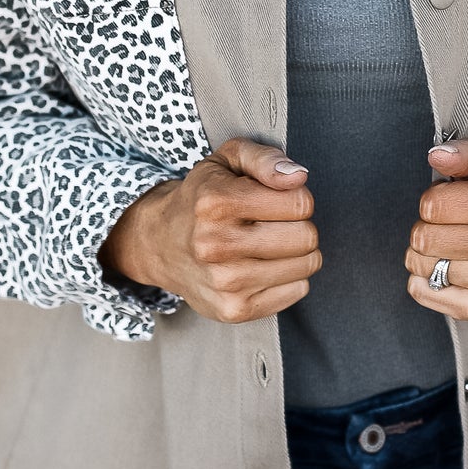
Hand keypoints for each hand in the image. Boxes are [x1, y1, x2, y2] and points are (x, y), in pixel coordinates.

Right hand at [98, 138, 320, 324]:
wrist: (161, 242)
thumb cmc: (204, 197)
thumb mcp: (228, 159)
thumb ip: (265, 158)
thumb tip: (298, 176)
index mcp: (216, 202)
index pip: (300, 202)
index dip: (296, 197)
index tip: (276, 200)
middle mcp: (216, 244)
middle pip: (306, 237)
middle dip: (299, 225)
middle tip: (274, 224)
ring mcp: (225, 282)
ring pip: (306, 265)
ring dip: (296, 253)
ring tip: (268, 244)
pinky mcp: (233, 309)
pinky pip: (297, 290)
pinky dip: (289, 277)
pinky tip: (263, 266)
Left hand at [404, 139, 467, 320]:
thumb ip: (460, 154)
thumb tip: (437, 156)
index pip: (435, 205)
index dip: (429, 201)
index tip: (444, 202)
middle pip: (426, 239)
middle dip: (424, 228)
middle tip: (442, 225)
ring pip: (426, 268)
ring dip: (424, 255)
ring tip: (445, 246)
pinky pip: (427, 294)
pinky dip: (423, 282)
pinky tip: (442, 269)